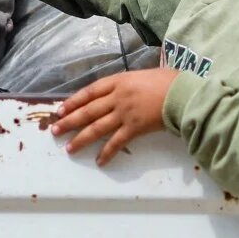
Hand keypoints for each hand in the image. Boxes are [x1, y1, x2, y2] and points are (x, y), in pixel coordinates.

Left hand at [52, 69, 178, 165]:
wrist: (183, 94)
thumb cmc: (168, 81)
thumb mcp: (142, 76)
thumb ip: (128, 85)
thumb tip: (119, 92)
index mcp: (118, 81)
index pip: (89, 91)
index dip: (73, 101)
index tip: (60, 110)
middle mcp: (117, 97)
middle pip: (88, 111)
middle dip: (69, 121)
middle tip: (55, 131)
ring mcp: (125, 113)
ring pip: (97, 128)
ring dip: (81, 139)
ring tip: (69, 148)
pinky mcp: (135, 128)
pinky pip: (117, 142)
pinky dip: (107, 153)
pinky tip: (99, 161)